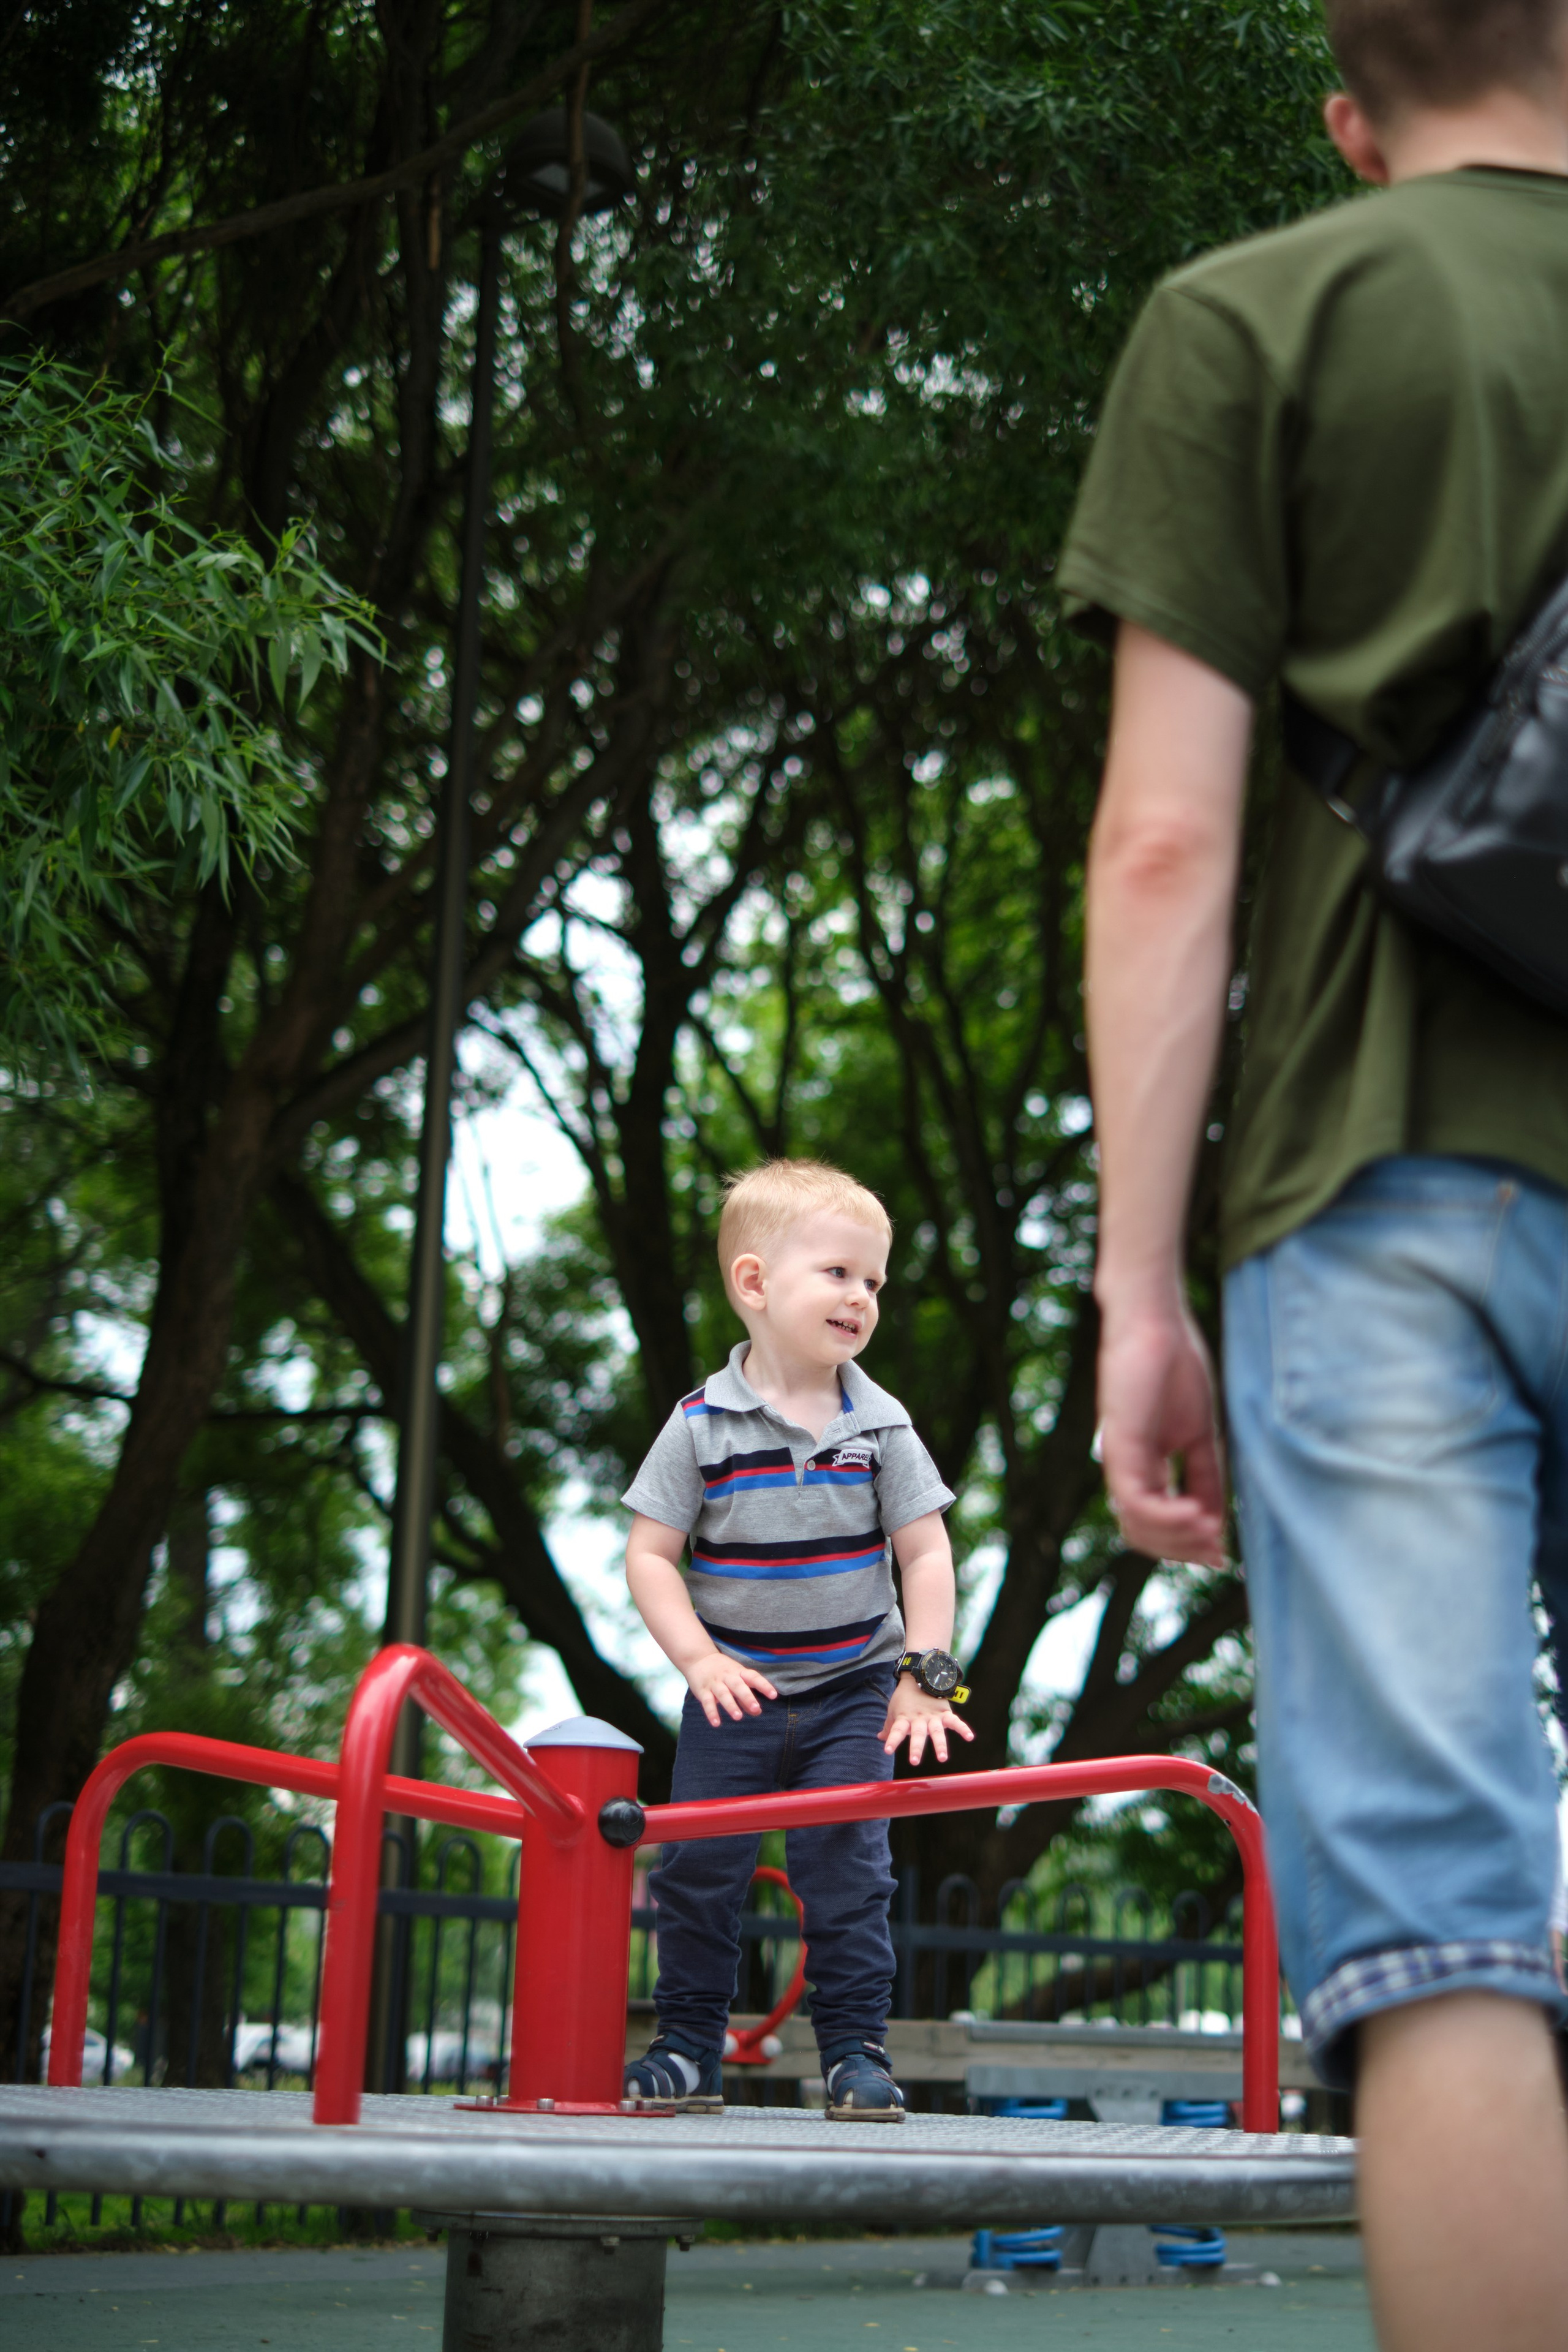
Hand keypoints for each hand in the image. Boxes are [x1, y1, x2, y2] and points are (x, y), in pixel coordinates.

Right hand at [685, 1649, 777, 1725]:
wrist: (698, 1658)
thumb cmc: (723, 1671)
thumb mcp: (737, 1678)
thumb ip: (746, 1696)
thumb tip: (757, 1712)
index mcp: (739, 1672)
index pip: (753, 1677)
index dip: (763, 1685)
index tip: (773, 1695)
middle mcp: (727, 1677)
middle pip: (738, 1686)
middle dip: (747, 1697)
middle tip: (756, 1708)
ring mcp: (714, 1683)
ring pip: (723, 1694)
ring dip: (730, 1705)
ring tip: (738, 1717)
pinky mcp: (702, 1691)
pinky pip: (707, 1702)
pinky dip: (711, 1713)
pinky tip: (716, 1723)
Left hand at [881, 1674, 975, 1765]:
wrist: (920, 1677)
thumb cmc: (905, 1697)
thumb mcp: (894, 1710)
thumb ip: (890, 1727)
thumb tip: (880, 1737)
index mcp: (905, 1718)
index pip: (896, 1729)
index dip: (892, 1739)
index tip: (887, 1750)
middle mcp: (919, 1719)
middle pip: (917, 1733)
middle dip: (916, 1747)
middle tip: (914, 1761)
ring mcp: (933, 1716)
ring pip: (936, 1731)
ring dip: (940, 1744)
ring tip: (942, 1758)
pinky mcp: (945, 1713)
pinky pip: (955, 1721)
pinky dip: (963, 1728)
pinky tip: (970, 1737)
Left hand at [1097, 1297, 1226, 1566]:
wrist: (1156, 1324)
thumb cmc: (1177, 1367)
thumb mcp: (1201, 1434)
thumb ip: (1206, 1476)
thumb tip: (1217, 1520)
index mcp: (1143, 1466)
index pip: (1157, 1524)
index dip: (1189, 1545)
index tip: (1222, 1556)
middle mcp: (1125, 1469)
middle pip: (1144, 1535)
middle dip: (1184, 1550)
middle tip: (1218, 1550)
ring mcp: (1118, 1459)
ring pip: (1136, 1526)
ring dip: (1178, 1539)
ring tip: (1211, 1534)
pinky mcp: (1118, 1446)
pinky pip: (1136, 1500)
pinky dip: (1168, 1518)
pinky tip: (1198, 1517)